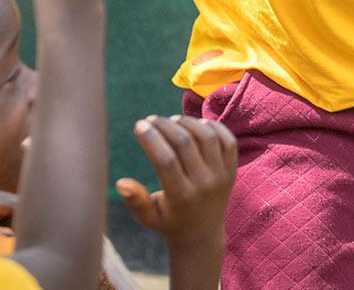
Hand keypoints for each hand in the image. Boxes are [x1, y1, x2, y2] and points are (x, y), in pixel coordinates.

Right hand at [116, 115, 237, 248]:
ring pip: (207, 137)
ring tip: (172, 120)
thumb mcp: (147, 217)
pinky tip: (196, 124)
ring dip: (188, 122)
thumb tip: (121, 182)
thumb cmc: (168, 222)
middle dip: (165, 125)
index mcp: (181, 197)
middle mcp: (204, 184)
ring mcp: (221, 176)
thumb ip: (135, 200)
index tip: (139, 125)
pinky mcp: (232, 169)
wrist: (202, 234)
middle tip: (151, 119)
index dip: (151, 138)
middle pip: (185, 144)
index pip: (166, 160)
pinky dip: (213, 126)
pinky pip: (228, 140)